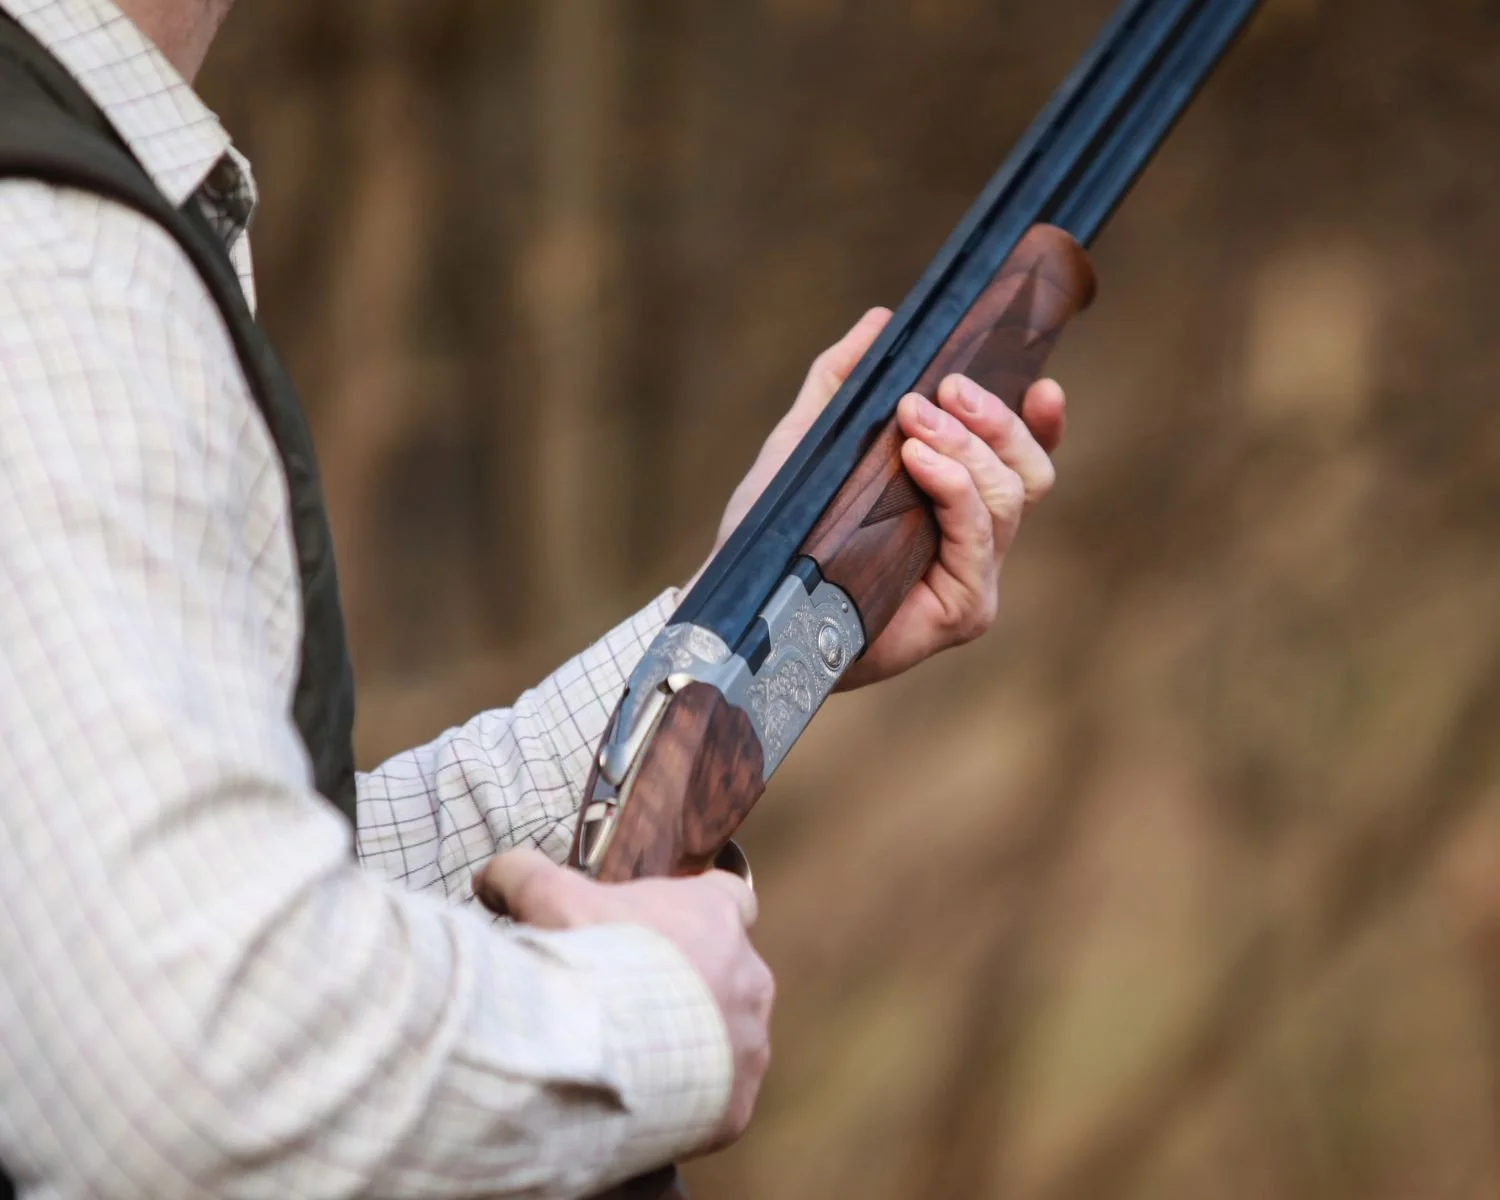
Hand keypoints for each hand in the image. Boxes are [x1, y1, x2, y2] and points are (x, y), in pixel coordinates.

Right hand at [473, 849, 773, 1152]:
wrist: (601, 1049)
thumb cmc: (587, 959)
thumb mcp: (547, 898)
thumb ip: (524, 874)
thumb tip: (490, 876)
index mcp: (714, 914)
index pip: (727, 897)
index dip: (695, 911)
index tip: (662, 931)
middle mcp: (749, 972)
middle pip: (727, 972)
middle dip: (686, 987)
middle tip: (628, 1003)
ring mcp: (750, 1040)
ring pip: (728, 1039)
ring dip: (690, 1046)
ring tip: (632, 1060)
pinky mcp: (738, 1101)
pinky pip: (719, 1100)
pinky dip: (688, 1103)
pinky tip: (644, 1106)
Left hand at [697, 307, 1065, 687]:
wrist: (745, 596)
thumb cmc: (779, 532)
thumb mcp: (808, 440)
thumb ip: (842, 382)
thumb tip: (880, 320)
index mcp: (952, 503)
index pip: (1020, 459)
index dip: (1041, 422)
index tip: (1041, 384)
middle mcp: (973, 541)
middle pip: (1027, 471)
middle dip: (996, 420)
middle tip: (945, 389)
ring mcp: (973, 577)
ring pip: (1009, 496)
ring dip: (968, 446)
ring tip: (916, 420)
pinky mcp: (962, 610)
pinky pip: (978, 539)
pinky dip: (955, 490)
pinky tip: (920, 460)